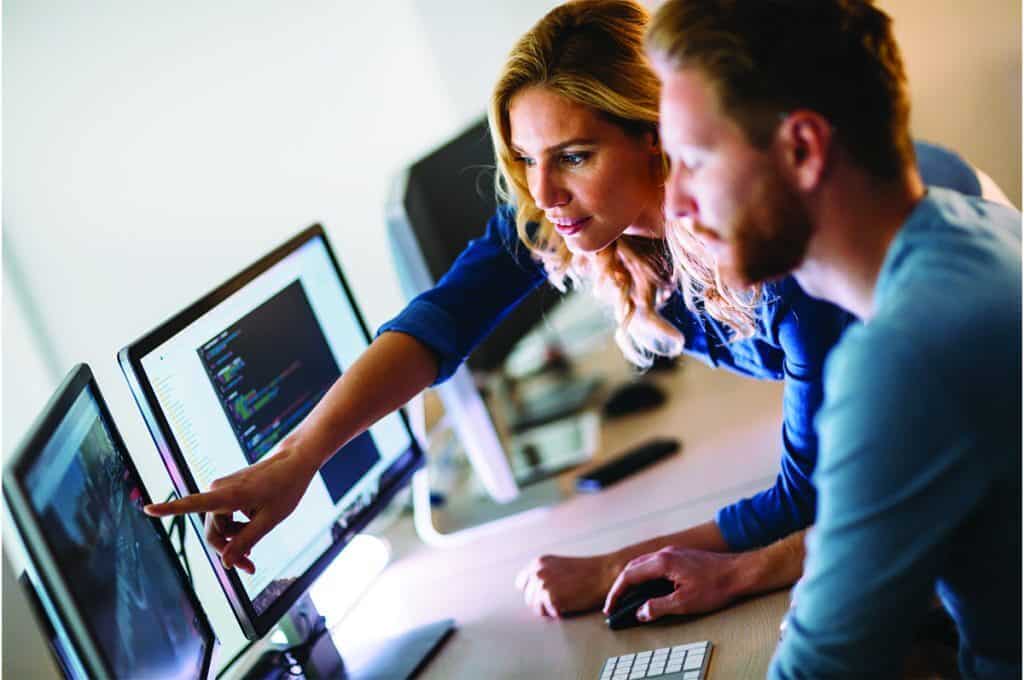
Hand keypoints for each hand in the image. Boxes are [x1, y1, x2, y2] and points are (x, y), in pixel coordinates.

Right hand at [144, 442, 318, 573]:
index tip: (147, 508)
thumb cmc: (285, 488)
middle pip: (212, 531)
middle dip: (228, 550)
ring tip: (255, 550)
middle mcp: (219, 490)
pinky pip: (225, 516)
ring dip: (234, 540)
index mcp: (228, 495)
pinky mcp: (227, 490)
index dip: (169, 509)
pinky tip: (253, 529)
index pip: (192, 503)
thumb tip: (225, 563)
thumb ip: (246, 541)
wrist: (294, 462)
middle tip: (250, 567)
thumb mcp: (270, 520)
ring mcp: (222, 489)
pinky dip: (237, 527)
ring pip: (219, 526)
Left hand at [515, 553, 620, 617]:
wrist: (604, 574)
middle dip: (542, 602)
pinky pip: (548, 614)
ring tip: (566, 600)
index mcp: (538, 563)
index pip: (522, 583)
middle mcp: (537, 572)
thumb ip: (544, 575)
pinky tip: (570, 604)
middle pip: (529, 598)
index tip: (544, 594)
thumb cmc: (586, 572)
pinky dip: (558, 613)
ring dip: (550, 609)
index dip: (534, 591)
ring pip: (536, 608)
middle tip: (561, 598)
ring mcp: (543, 585)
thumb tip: (531, 591)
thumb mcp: (558, 567)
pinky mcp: (551, 598)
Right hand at [603, 546, 741, 622]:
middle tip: (614, 604)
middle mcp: (665, 553)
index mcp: (662, 562)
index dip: (616, 593)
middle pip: (633, 567)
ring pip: (643, 564)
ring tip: (627, 597)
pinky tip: (648, 587)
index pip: (629, 575)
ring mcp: (673, 552)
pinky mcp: (681, 556)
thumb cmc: (716, 586)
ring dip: (632, 579)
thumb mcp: (685, 603)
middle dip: (621, 586)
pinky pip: (654, 563)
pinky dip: (644, 575)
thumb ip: (659, 607)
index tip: (610, 607)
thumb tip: (641, 613)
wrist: (740, 572)